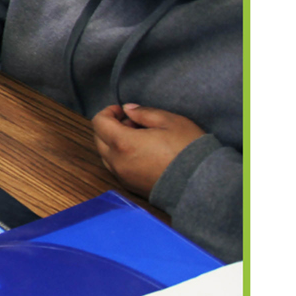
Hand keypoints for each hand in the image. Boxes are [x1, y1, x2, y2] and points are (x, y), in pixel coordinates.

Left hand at [91, 103, 205, 198]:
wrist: (197, 182)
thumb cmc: (186, 148)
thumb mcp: (169, 121)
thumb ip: (144, 112)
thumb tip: (128, 110)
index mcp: (123, 143)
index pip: (99, 123)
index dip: (108, 112)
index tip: (122, 110)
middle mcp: (117, 162)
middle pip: (98, 139)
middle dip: (110, 126)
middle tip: (133, 121)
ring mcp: (121, 176)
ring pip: (105, 154)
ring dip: (114, 142)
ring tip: (139, 136)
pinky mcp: (128, 185)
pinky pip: (115, 167)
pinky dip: (120, 155)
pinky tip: (141, 151)